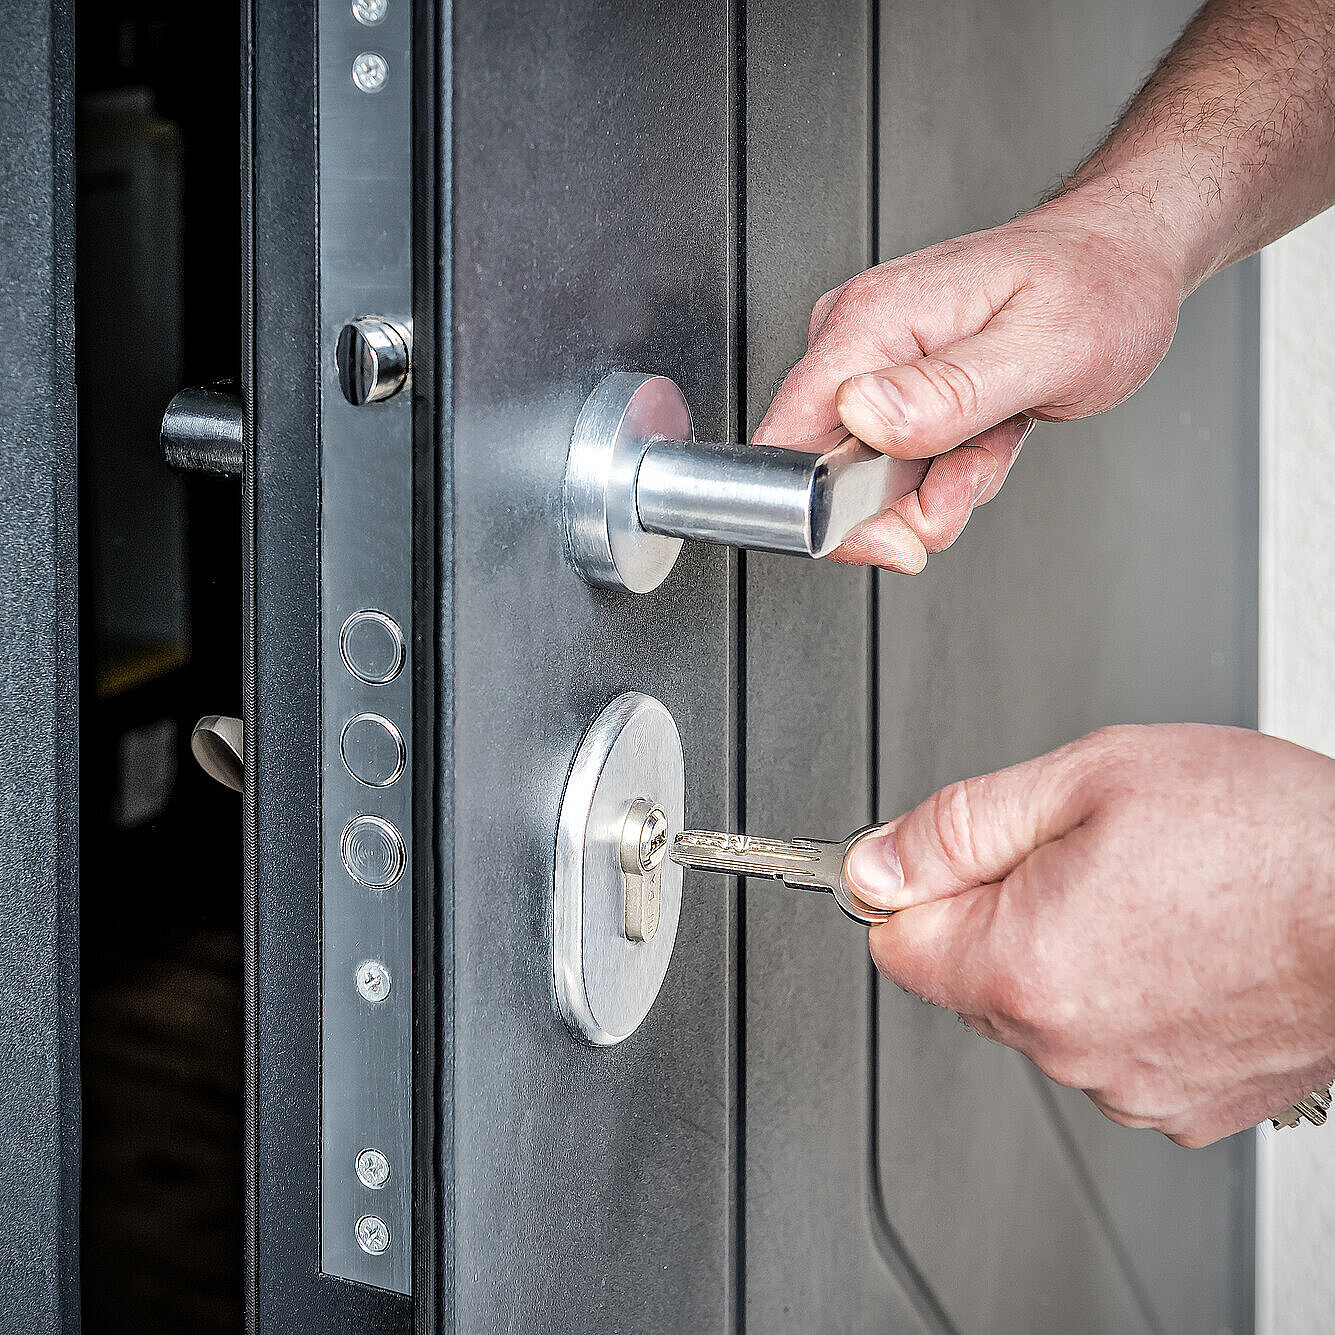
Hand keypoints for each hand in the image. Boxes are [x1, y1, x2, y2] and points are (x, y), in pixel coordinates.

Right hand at [755, 192, 1183, 571]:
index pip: (788, 445)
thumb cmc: (1097, 286)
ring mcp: (874, 364)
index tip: (900, 530)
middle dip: (902, 506)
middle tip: (972, 473)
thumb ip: (947, 390)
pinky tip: (985, 435)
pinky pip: (898, 465)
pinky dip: (946, 472)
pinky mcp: (895, 387)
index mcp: (870, 324)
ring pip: (867, 480)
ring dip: (935, 489)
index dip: (830, 511)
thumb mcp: (1041, 347)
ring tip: (991, 439)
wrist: (1123, 259)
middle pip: (826, 475)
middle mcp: (857, 340)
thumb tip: (862, 416)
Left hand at [844, 724, 1334, 1145]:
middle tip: (1085, 856)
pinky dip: (1131, 999)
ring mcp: (1129, 1085)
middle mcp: (1066, 1045)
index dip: (916, 884)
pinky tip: (1187, 949)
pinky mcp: (1185, 1105)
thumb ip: (959, 826)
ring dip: (1071, 953)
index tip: (947, 857)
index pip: (893, 940)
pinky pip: (1113, 1044)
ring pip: (1045, 1010)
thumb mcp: (1089, 779)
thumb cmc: (1268, 838)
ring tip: (1154, 899)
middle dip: (1002, 910)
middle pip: (970, 974)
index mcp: (1021, 965)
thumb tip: (875, 862)